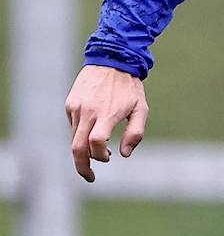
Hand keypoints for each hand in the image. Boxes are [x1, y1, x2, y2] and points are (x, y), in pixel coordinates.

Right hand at [65, 65, 148, 181]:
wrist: (111, 59)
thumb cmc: (129, 87)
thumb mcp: (141, 109)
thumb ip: (135, 134)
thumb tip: (123, 154)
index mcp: (106, 114)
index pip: (96, 144)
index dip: (100, 157)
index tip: (108, 159)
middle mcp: (87, 112)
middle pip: (77, 148)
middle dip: (82, 166)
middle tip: (90, 177)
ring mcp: (76, 107)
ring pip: (74, 138)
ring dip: (85, 149)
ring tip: (102, 148)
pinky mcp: (70, 103)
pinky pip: (73, 125)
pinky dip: (82, 133)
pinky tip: (95, 127)